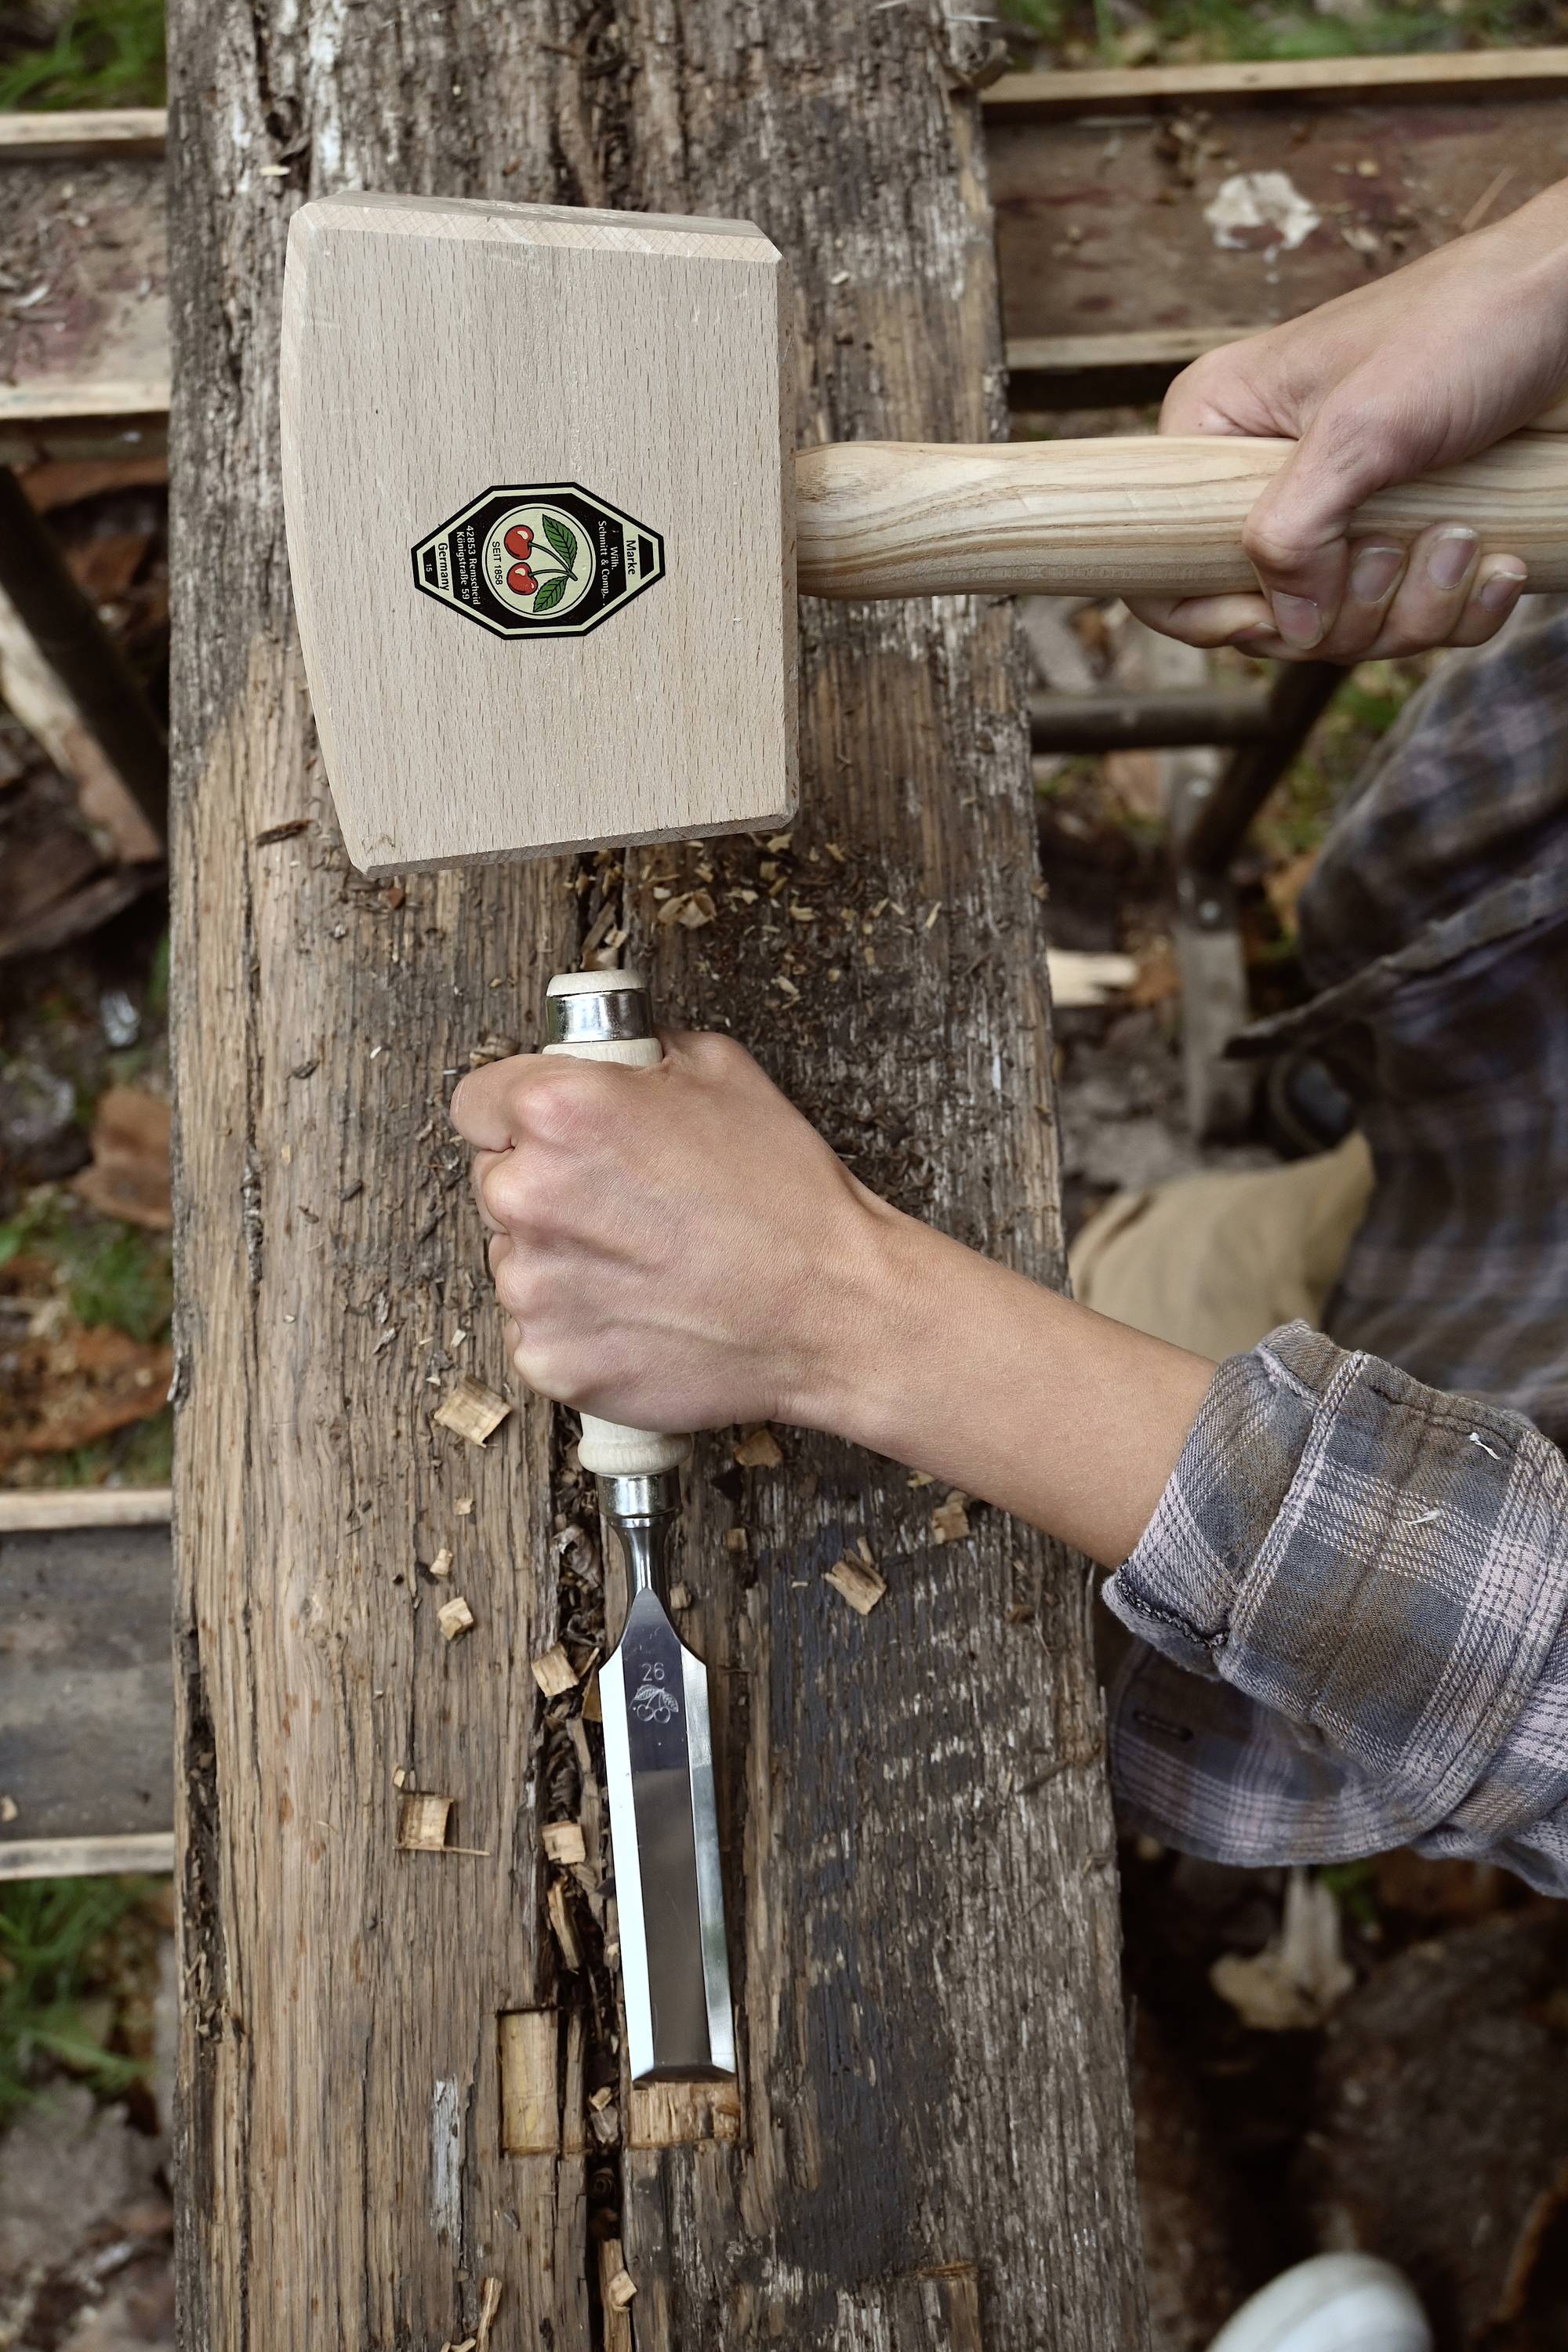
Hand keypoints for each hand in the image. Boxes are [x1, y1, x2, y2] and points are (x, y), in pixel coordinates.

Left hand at [450, 1029, 1214, 1566]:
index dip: (516, 1112)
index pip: (473, 1094)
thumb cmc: (813, 1201)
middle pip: (495, 1180)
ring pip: (517, 1263)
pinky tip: (660, 1318)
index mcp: (574, 1107)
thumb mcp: (740, 1083)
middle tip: (631, 1210)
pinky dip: (586, 1332)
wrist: (857, 1318)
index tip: (547, 1130)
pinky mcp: (563, 1362)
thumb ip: (663, 1065)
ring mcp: (548, 1282)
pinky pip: (543, 1336)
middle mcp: (542, 1190)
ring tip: (662, 1269)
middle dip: (551, 1191)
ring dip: (568, 1264)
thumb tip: (632, 1057)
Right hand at [1129, 178, 1567, 662]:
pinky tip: (1498, 561)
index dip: (1209, 616)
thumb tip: (1281, 628)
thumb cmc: (1465, 328)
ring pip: (1346, 628)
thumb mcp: (1364, 429)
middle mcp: (1265, 480)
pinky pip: (1411, 620)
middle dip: (1351, 610)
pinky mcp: (1403, 535)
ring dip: (1419, 604)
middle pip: (1267, 618)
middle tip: (1402, 544)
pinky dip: (1462, 607)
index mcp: (1217, 434)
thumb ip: (1295, 534)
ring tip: (1465, 535)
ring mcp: (1338, 514)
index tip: (1275, 620)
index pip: (1158, 566)